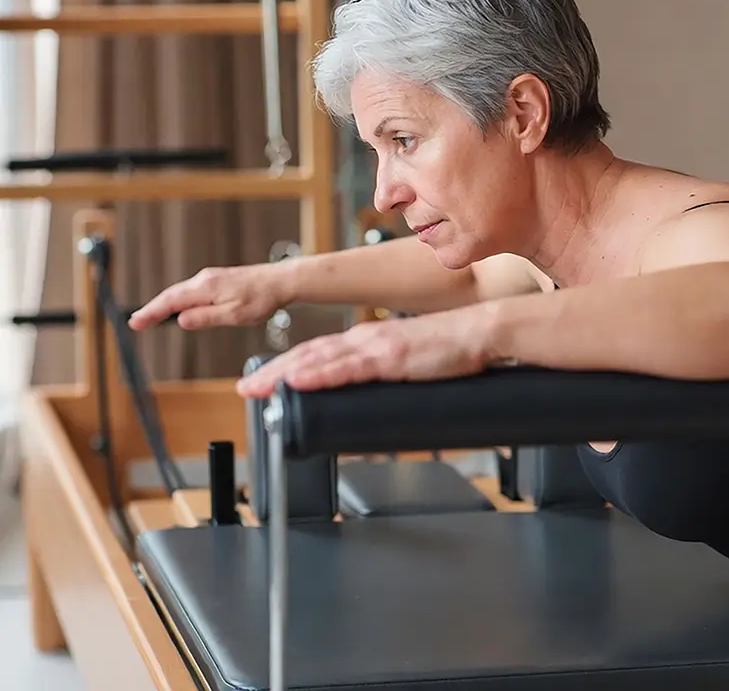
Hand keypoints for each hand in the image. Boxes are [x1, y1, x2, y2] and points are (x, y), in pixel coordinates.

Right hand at [128, 263, 293, 330]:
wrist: (280, 282)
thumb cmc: (261, 299)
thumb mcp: (234, 315)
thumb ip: (206, 318)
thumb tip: (182, 320)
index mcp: (206, 288)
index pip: (171, 301)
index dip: (151, 312)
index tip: (135, 322)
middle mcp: (205, 279)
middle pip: (172, 295)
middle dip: (153, 308)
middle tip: (136, 323)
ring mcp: (211, 278)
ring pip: (182, 292)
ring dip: (165, 304)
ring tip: (150, 318)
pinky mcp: (218, 280)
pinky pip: (192, 291)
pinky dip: (180, 300)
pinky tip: (178, 309)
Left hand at [235, 306, 493, 397]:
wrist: (479, 333)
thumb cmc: (449, 349)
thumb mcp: (407, 365)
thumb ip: (384, 375)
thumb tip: (368, 396)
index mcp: (366, 341)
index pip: (317, 354)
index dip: (285, 367)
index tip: (263, 381)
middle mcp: (364, 339)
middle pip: (308, 355)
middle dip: (273, 371)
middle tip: (247, 389)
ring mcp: (376, 347)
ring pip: (320, 359)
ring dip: (284, 373)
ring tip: (258, 387)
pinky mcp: (392, 358)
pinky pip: (348, 368)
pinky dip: (320, 374)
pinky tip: (299, 381)